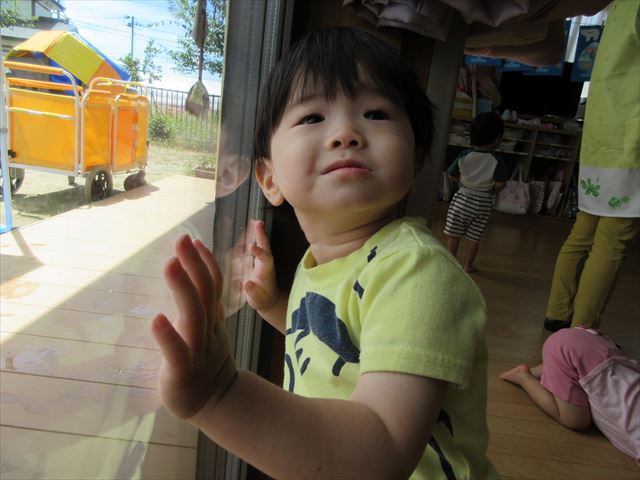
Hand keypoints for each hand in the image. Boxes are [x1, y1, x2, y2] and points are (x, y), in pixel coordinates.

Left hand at [152, 235, 236, 418]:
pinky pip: (177, 353)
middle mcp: (207, 330)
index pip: (213, 285)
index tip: (194, 240)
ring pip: (193, 316)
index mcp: (212, 319)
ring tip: (171, 265)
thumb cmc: (205, 362)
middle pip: (205, 293)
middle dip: (194, 265)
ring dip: (183, 288)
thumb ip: (205, 303)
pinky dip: (168, 336)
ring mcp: (197, 350)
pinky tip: (157, 320)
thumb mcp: (210, 328)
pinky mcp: (182, 371)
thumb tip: (198, 272)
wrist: (216, 402)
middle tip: (182, 239)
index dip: (204, 262)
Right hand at [243, 220, 279, 314]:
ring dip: (253, 233)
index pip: (265, 259)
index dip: (259, 253)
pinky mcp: (254, 260)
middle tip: (257, 223)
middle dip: (260, 235)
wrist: (267, 299)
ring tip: (251, 222)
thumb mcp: (258, 300)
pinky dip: (246, 238)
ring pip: (257, 244)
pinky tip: (244, 230)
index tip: (252, 247)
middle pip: (264, 246)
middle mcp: (264, 263)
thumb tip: (246, 283)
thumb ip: (253, 292)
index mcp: (266, 271)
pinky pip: (249, 247)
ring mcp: (259, 260)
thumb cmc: (262, 300)